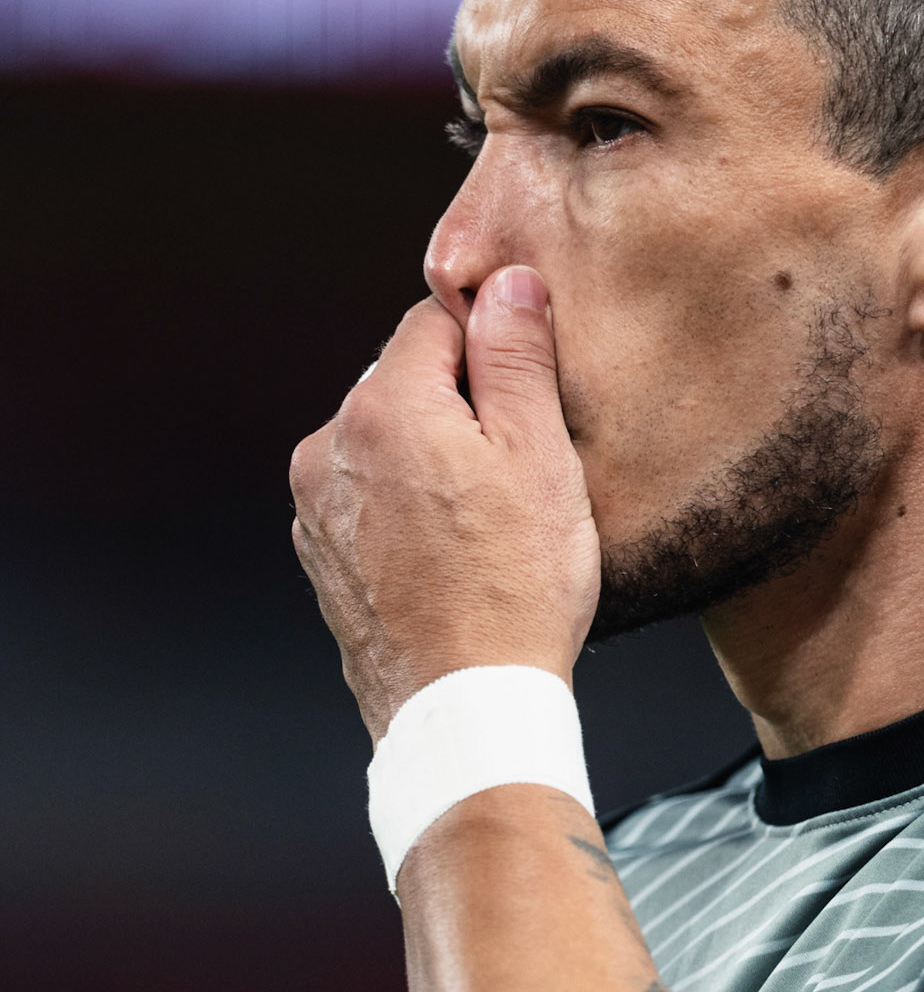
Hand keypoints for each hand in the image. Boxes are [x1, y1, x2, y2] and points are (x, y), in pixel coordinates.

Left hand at [290, 266, 600, 742]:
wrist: (464, 708)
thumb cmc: (515, 589)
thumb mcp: (540, 458)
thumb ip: (517, 358)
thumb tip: (506, 283)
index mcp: (385, 406)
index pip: (435, 321)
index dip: (491, 350)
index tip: (527, 401)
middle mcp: (330, 446)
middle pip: (405, 382)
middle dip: (459, 408)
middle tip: (517, 473)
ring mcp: (314, 508)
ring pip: (385, 444)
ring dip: (430, 461)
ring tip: (485, 525)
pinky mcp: (319, 558)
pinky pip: (366, 502)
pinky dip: (405, 512)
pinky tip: (452, 557)